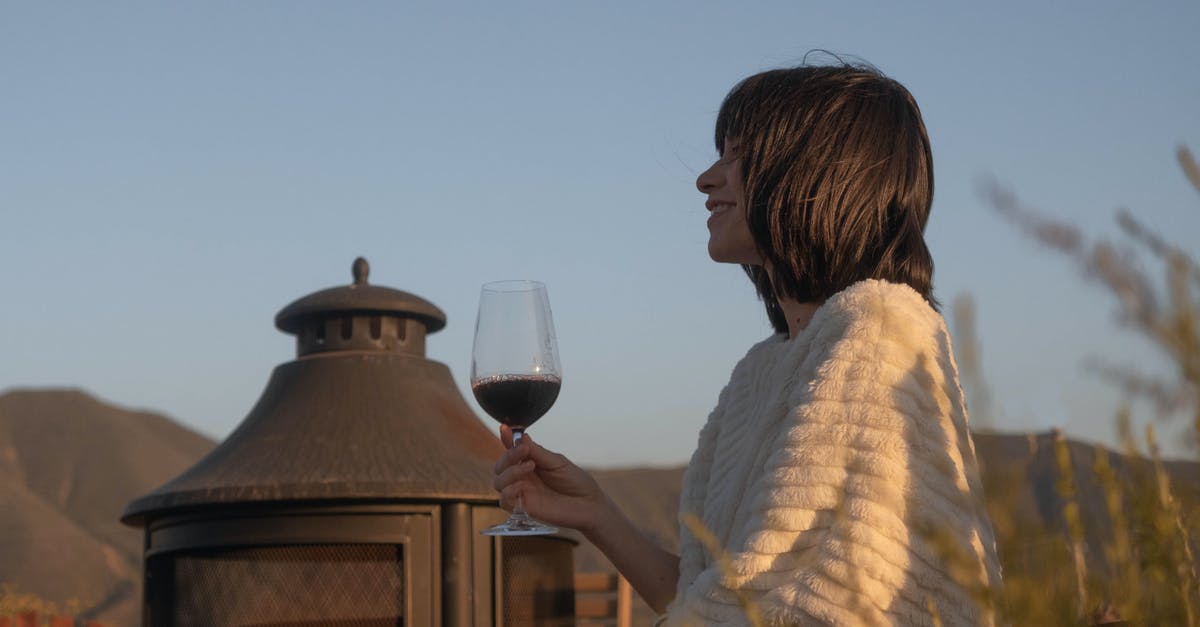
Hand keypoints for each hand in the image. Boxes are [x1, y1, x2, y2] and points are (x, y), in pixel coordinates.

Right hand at [493, 425, 609, 533]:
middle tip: (524, 451)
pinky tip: (520, 486)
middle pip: (501, 466)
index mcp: (531, 463)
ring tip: (529, 467)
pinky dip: (508, 491)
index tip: (505, 428)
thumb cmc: (576, 482)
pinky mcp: (524, 509)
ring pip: (499, 482)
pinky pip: (504, 501)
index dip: (506, 439)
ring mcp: (523, 493)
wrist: (589, 504)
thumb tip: (522, 437)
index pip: (512, 451)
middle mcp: (524, 477)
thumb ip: (538, 452)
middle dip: (508, 456)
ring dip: (509, 472)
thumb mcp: (558, 462)